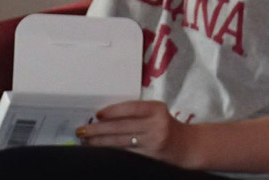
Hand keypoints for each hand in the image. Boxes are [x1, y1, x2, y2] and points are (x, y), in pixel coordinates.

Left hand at [75, 100, 195, 167]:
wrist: (187, 147)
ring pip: (121, 143)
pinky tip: (101, 152)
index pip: (131, 108)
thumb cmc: (165, 125)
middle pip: (122, 128)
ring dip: (101, 143)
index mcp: (156, 109)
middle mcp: (156, 125)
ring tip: (86, 142)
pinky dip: (112, 153)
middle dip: (99, 130)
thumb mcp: (156, 113)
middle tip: (81, 131)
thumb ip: (136, 112)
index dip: (113, 112)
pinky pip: (127, 155)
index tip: (97, 115)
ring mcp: (153, 143)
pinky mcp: (150, 159)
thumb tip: (104, 116)